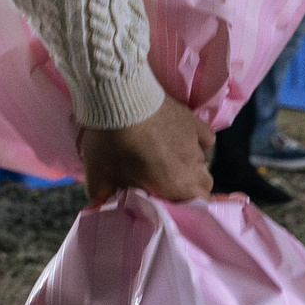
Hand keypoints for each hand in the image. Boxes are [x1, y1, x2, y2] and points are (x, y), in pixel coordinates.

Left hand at [78, 95, 214, 204]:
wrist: (119, 95)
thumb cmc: (111, 140)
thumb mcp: (99, 172)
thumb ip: (101, 195)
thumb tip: (98, 206)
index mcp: (175, 185)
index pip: (196, 207)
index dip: (184, 208)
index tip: (167, 203)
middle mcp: (193, 166)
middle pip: (203, 186)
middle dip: (189, 189)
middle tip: (165, 184)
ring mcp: (195, 143)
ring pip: (202, 163)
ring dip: (189, 166)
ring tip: (168, 160)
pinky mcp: (194, 121)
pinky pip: (205, 140)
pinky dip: (197, 143)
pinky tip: (183, 141)